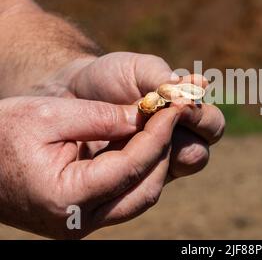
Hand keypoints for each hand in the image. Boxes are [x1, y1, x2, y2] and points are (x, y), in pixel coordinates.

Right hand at [0, 96, 186, 238]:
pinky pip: (125, 195)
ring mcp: (81, 223)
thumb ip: (100, 117)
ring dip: (154, 161)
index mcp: (66, 197)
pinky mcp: (84, 215)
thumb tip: (143, 117)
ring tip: (159, 126)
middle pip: (146, 189)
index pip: (132, 166)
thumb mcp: (47, 115)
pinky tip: (141, 141)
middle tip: (170, 115)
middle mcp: (78, 221)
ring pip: (140, 196)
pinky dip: (139, 169)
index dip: (158, 134)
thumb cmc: (2, 134)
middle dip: (163, 149)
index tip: (174, 107)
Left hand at [34, 52, 224, 178]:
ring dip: (159, 155)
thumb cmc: (111, 77)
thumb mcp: (138, 69)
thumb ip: (165, 78)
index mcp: (187, 115)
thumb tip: (200, 85)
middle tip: (158, 124)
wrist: (71, 94)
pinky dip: (134, 167)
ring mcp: (155, 163)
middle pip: (200, 154)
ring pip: (170, 174)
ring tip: (133, 137)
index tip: (178, 105)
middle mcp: (178, 142)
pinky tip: (114, 152)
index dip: (200, 117)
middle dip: (185, 139)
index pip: (212, 125)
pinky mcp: (132, 179)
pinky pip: (144, 182)